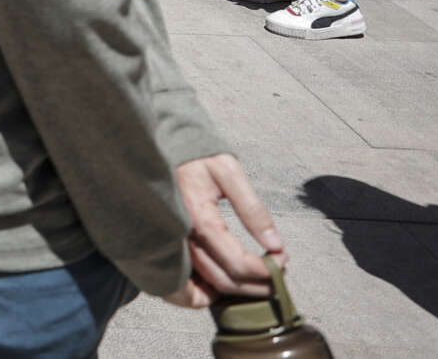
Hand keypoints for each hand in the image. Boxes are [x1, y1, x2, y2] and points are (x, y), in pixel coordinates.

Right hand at [164, 153, 282, 307]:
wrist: (155, 145)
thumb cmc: (194, 155)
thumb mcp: (228, 171)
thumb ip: (252, 208)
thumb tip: (276, 244)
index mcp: (200, 218)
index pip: (237, 262)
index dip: (264, 270)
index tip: (282, 260)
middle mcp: (181, 237)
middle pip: (223, 280)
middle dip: (255, 285)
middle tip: (277, 277)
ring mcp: (170, 243)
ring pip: (204, 285)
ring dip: (236, 290)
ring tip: (258, 282)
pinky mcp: (165, 243)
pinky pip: (183, 281)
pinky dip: (204, 292)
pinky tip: (223, 284)